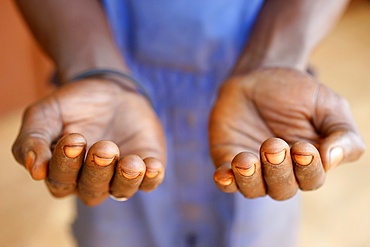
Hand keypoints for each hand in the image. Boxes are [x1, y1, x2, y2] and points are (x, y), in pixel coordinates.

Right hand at [12, 78, 165, 205]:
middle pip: (92, 190)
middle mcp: (92, 180)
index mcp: (63, 172)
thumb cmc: (73, 105)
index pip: (61, 181)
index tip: (73, 139)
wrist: (109, 88)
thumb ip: (32, 140)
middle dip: (98, 170)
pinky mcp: (145, 166)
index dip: (66, 165)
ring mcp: (120, 175)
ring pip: (122, 191)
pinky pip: (150, 182)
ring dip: (126, 179)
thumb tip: (35, 170)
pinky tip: (150, 165)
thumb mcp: (44, 115)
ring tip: (130, 162)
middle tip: (103, 147)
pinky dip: (151, 177)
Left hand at [209, 68, 364, 199]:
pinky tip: (224, 174)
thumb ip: (342, 133)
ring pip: (253, 189)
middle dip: (278, 171)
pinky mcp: (227, 159)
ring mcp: (253, 167)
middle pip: (282, 189)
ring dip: (250, 178)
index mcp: (308, 163)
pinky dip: (225, 181)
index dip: (308, 169)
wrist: (259, 76)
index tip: (303, 148)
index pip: (311, 179)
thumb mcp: (328, 106)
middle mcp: (280, 171)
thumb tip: (330, 161)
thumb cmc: (296, 93)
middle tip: (273, 145)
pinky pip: (226, 180)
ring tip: (247, 159)